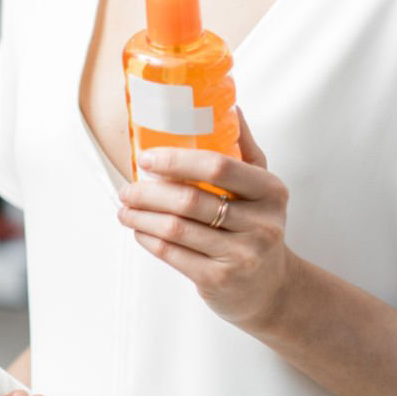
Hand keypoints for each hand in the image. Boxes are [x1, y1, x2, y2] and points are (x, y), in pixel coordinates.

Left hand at [117, 108, 293, 330]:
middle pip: (191, 200)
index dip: (178, 160)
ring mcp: (241, 255)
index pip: (219, 167)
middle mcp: (261, 223)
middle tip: (127, 187)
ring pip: (177, 228)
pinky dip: (149, 239)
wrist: (272, 288)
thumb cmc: (259, 226)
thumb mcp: (262, 188)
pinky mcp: (220, 280)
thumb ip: (245, 148)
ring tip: (125, 208)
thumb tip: (230, 106)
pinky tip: (139, 229)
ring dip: (142, 216)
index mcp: (270, 191)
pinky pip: (174, 254)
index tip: (147, 157)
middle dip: (149, 192)